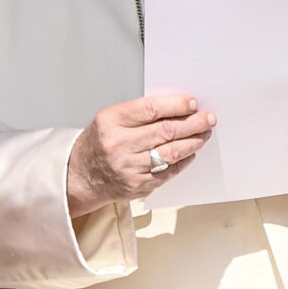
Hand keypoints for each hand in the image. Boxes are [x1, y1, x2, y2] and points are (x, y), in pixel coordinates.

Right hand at [67, 94, 215, 216]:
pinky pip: (168, 172)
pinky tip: (192, 151)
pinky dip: (184, 160)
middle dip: (193, 123)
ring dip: (193, 141)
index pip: (151, 109)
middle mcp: (119, 145)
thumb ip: (140, 112)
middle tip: (208, 117)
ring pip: (171, 152)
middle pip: (165, 131)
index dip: (176, 104)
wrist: (79, 176)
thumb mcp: (110, 118)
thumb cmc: (99, 142)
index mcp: (111, 122)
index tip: (192, 102)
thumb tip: (178, 107)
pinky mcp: (137, 186)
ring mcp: (128, 168)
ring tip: (205, 132)